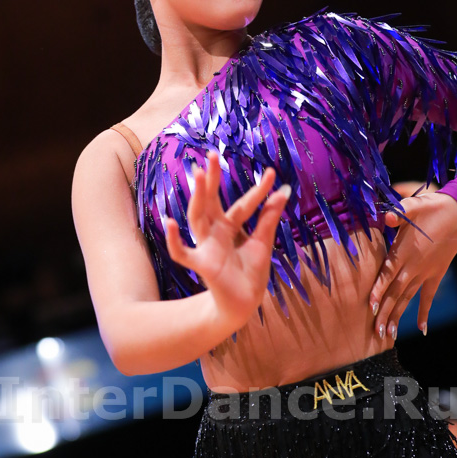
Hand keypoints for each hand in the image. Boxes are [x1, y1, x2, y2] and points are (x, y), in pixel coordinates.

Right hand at [165, 152, 290, 328]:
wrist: (244, 304)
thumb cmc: (251, 273)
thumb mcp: (263, 242)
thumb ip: (269, 217)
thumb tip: (285, 190)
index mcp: (230, 225)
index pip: (244, 203)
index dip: (259, 190)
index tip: (272, 173)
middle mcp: (216, 231)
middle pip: (210, 201)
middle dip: (211, 178)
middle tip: (211, 154)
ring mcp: (207, 246)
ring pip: (197, 218)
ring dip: (198, 197)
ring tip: (199, 174)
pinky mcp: (202, 263)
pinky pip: (182, 252)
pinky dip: (174, 240)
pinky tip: (171, 223)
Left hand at [369, 192, 456, 339]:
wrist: (456, 213)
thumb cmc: (429, 208)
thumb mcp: (412, 207)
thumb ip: (399, 213)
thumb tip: (387, 217)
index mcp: (404, 251)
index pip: (387, 274)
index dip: (379, 290)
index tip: (371, 308)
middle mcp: (413, 266)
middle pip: (395, 292)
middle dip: (385, 312)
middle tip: (376, 333)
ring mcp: (425, 272)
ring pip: (408, 298)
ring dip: (398, 316)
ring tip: (389, 335)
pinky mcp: (436, 274)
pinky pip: (428, 297)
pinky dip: (424, 312)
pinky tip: (422, 330)